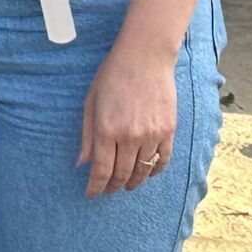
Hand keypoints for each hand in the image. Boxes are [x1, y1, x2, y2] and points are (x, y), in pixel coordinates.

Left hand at [79, 40, 178, 197]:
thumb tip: (82, 164)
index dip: (96, 187)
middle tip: (108, 190)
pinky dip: (154, 170)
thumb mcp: (91, 103)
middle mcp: (130, 136)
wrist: (145, 56)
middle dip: (113, 186)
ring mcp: (152, 134)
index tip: (92, 194)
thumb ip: (87, 136)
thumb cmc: (112, 76)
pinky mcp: (169, 130)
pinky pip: (163, 160)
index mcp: (107, 130)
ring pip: (143, 170)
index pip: (101, 171)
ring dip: (133, 181)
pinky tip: (146, 172)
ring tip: (126, 184)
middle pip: (122, 174)